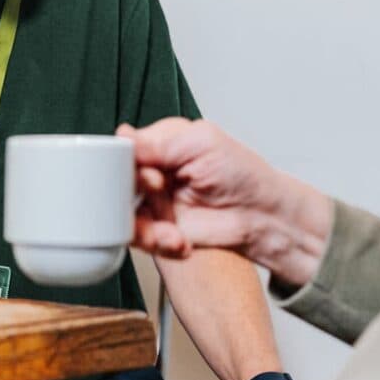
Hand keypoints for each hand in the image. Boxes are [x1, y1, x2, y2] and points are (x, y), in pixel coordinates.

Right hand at [118, 118, 332, 286]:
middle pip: (117, 183)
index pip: (125, 149)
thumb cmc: (243, 174)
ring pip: (123, 214)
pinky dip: (157, 242)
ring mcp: (155, 202)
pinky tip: (179, 240)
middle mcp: (154, 171)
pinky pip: (140, 238)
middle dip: (131, 193)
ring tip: (170, 229)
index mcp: (162, 143)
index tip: (144, 170)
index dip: (125, 162)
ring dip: (143, 225)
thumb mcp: (201, 143)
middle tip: (158, 191)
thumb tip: (122, 136)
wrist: (263, 218)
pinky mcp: (159, 229)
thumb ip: (158, 143)